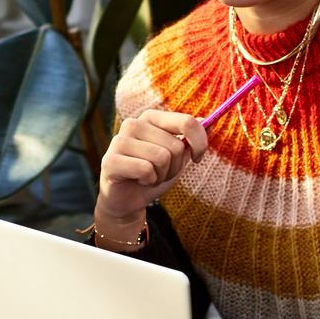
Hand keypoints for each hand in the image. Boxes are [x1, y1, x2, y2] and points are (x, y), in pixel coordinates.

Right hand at [97, 109, 206, 224]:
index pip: (187, 121)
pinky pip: (145, 169)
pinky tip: (139, 181)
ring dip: (162, 175)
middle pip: (175, 146)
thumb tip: (210, 122)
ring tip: (150, 177)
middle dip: (175, 167)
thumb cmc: (154, 175)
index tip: (198, 157)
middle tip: (162, 173)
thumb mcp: (178, 156)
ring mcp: (119, 140)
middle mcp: (134, 124)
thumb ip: (191, 138)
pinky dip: (149, 181)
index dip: (200, 143)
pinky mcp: (110, 160)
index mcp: (151, 118)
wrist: (128, 200)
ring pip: (161, 157)